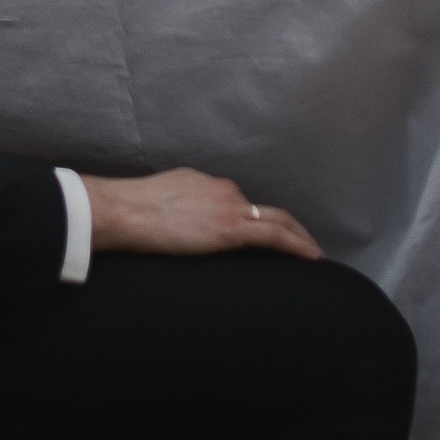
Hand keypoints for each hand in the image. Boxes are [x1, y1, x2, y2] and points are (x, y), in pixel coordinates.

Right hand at [84, 167, 321, 258]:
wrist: (126, 212)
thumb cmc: (130, 210)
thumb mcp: (159, 198)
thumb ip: (176, 205)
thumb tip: (176, 218)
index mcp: (203, 183)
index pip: (234, 201)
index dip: (251, 218)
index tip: (259, 231)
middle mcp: (223, 190)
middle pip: (262, 208)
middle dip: (287, 224)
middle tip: (302, 241)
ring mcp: (229, 207)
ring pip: (276, 220)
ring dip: (298, 236)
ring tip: (312, 253)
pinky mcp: (230, 229)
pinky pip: (274, 236)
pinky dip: (297, 245)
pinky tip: (312, 257)